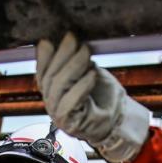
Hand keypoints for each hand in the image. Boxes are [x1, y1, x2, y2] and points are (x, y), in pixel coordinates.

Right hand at [36, 33, 150, 162]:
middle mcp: (51, 102)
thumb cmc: (105, 97)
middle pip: (49, 77)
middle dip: (62, 55)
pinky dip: (82, 86)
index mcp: (53, 90)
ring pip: (58, 87)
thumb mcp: (89, 71)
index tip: (52, 39)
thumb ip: (75, 61)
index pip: (42, 71)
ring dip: (73, 67)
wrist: (119, 120)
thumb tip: (66, 40)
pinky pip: (70, 102)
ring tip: (85, 54)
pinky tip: (91, 75)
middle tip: (73, 40)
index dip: (44, 55)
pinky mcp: (68, 123)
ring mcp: (58, 114)